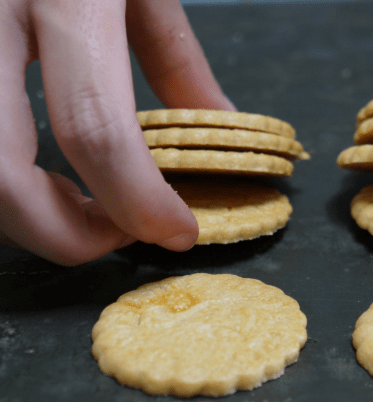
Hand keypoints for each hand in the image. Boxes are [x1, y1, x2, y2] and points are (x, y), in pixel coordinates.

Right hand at [0, 0, 234, 265]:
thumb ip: (177, 61)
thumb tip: (216, 124)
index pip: (95, 132)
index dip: (138, 202)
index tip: (177, 232)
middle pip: (2, 178)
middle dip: (66, 233)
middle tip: (119, 233)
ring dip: (28, 215)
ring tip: (85, 205)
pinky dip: (5, 183)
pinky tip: (39, 173)